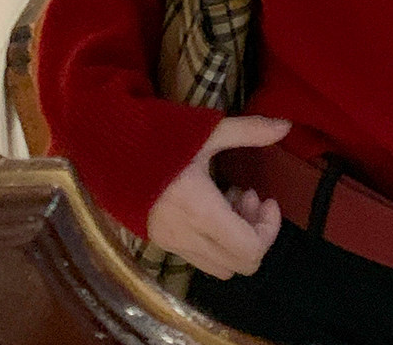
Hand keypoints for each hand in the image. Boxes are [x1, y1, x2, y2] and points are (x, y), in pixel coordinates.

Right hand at [144, 114, 290, 279]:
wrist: (106, 147)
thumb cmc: (159, 137)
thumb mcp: (208, 130)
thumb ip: (249, 131)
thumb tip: (286, 126)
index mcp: (202, 213)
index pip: (249, 251)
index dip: (269, 229)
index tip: (266, 197)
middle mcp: (186, 237)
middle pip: (238, 265)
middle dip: (254, 233)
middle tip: (248, 196)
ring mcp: (171, 244)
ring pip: (218, 266)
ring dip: (234, 238)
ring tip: (230, 198)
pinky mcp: (159, 241)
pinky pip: (198, 257)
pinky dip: (214, 239)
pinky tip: (209, 202)